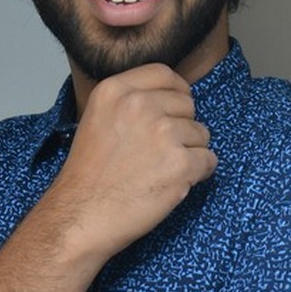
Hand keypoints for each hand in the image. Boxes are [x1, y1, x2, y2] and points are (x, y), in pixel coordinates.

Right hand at [45, 64, 216, 261]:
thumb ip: (128, 104)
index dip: (175, 94)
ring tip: (160, 172)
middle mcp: (140, 105)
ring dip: (190, 153)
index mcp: (115, 91)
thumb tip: (166, 100)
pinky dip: (198, 175)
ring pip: (201, 134)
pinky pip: (209, 160)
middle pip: (187, 105)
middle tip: (158, 154)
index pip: (165, 75)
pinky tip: (172, 184)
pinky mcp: (180, 163)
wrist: (81, 217)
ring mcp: (163, 133)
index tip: (172, 113)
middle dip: (182, 128)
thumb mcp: (97, 121)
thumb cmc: (88, 178)